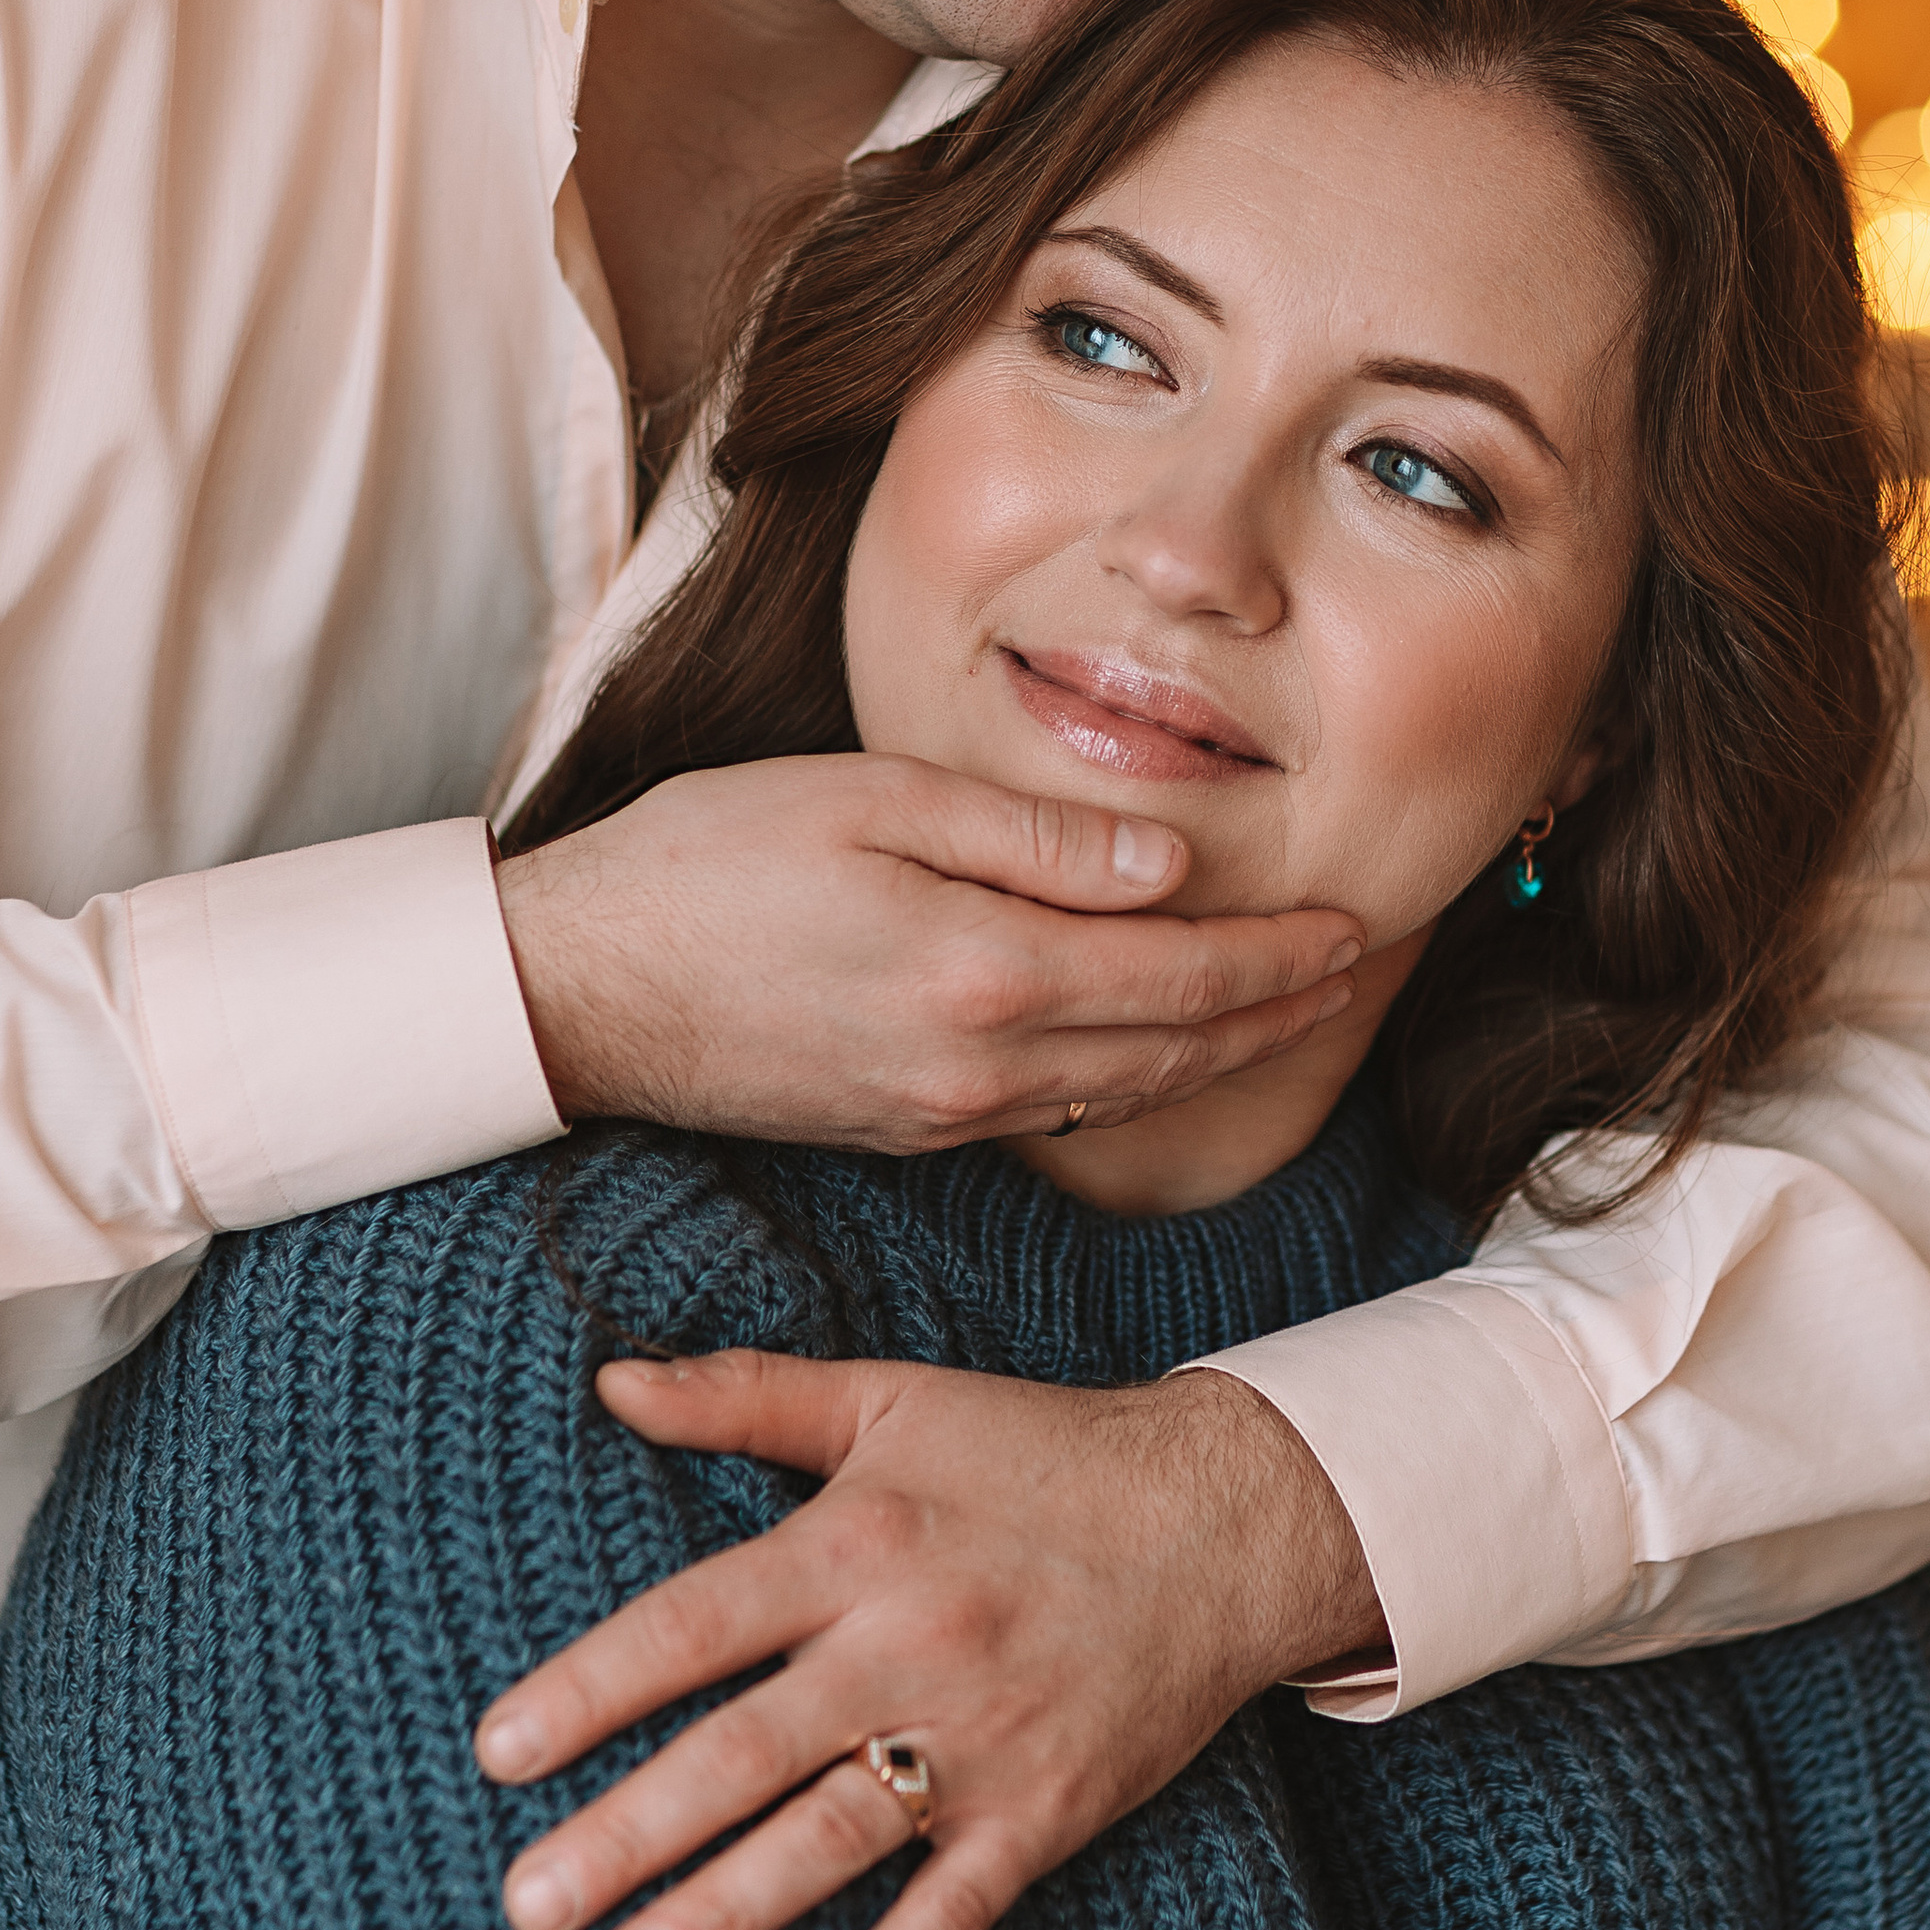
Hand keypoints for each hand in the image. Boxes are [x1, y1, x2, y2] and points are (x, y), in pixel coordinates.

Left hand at [474, 1348, 1384, 1929]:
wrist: (1227, 1519)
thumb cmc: (1036, 1454)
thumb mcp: (890, 1400)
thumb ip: (743, 1396)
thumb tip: (608, 1381)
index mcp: (857, 1542)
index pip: (698, 1623)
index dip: (594, 1685)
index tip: (498, 1752)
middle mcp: (909, 1643)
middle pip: (745, 1751)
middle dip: (630, 1832)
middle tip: (527, 1906)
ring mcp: (981, 1737)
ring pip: (834, 1838)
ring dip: (727, 1912)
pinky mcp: (1046, 1810)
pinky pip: (958, 1908)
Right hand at [496, 753, 1361, 1145]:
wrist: (575, 987)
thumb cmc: (705, 862)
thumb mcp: (871, 802)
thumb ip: (1033, 838)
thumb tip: (1172, 864)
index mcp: (984, 970)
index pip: (1184, 973)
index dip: (1280, 953)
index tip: (1354, 923)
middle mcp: (979, 1065)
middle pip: (1178, 1049)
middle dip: (1278, 1010)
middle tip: (1354, 968)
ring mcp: (943, 1112)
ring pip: (1127, 1090)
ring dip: (1221, 1054)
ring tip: (1287, 1009)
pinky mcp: (906, 1128)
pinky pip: (1059, 1108)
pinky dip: (1136, 1077)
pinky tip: (1160, 1046)